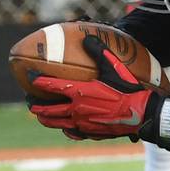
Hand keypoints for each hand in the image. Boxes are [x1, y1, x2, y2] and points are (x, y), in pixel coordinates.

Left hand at [24, 35, 157, 138]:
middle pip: (48, 109)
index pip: (51, 86)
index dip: (38, 80)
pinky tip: (65, 128)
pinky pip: (72, 132)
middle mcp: (76, 110)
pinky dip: (65, 129)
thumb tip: (87, 37)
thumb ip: (99, 52)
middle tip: (29, 101)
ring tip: (39, 116)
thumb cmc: (128, 89)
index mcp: (79, 92)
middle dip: (36, 105)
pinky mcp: (90, 133)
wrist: (140, 114)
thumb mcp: (114, 67)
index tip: (29, 75)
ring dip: (45, 119)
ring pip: (56, 123)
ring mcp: (82, 124)